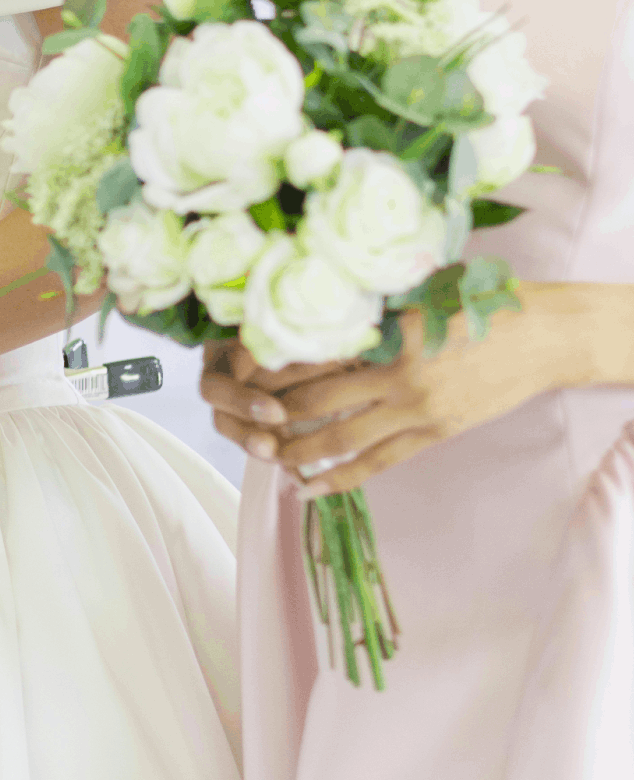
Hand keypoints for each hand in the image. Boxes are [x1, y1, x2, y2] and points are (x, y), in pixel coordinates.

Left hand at [203, 282, 602, 496]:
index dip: (266, 365)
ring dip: (294, 450)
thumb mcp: (419, 291)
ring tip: (262, 454)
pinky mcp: (434, 434)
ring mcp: (416, 409)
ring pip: (338, 438)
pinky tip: (306, 488)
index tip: (234, 368)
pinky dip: (338, 477)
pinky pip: (376, 463)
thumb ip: (368, 304)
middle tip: (237, 415)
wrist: (545, 334)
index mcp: (386, 330)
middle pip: (313, 400)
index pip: (309, 353)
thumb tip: (309, 305)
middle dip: (269, 411)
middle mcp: (396, 373)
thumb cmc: (479, 301)